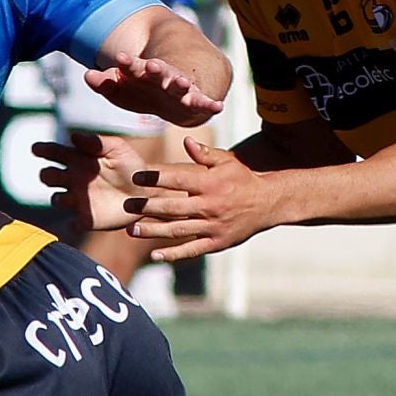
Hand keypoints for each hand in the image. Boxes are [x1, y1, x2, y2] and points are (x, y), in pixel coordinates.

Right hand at [33, 129, 145, 230]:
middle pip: (49, 176)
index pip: (55, 153)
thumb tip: (73, 136)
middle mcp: (73, 180)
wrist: (148, 192)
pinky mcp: (88, 219)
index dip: (44, 150)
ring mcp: (79, 200)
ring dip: (59, 198)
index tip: (36, 149)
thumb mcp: (118, 148)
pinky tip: (80, 220)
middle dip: (48, 175)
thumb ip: (97, 142)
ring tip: (68, 197)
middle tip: (56, 175)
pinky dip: (74, 223)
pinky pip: (74, 223)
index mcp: (78, 160)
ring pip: (57, 199)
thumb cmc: (132, 166)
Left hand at [85, 52, 223, 127]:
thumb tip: (88, 76)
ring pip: (180, 85)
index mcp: (143, 73)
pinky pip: (203, 103)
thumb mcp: (121, 88)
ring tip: (182, 83)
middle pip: (159, 73)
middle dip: (156, 70)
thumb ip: (105, 83)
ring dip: (180, 84)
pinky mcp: (195, 100)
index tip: (121, 58)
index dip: (127, 64)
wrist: (173, 90)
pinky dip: (210, 104)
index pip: (134, 67)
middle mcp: (163, 78)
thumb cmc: (143, 89)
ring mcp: (180, 88)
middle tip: (152, 66)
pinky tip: (217, 107)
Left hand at [124, 137, 274, 262]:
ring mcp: (212, 226)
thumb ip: (205, 154)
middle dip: (147, 206)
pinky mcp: (216, 242)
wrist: (268, 203)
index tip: (136, 177)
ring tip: (132, 229)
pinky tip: (155, 255)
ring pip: (177, 230)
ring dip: (153, 231)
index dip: (156, 178)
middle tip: (126, 205)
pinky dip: (173, 254)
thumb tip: (185, 141)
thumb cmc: (243, 179)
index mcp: (210, 183)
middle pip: (173, 207)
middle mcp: (210, 205)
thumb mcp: (227, 162)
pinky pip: (192, 250)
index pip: (178, 180)